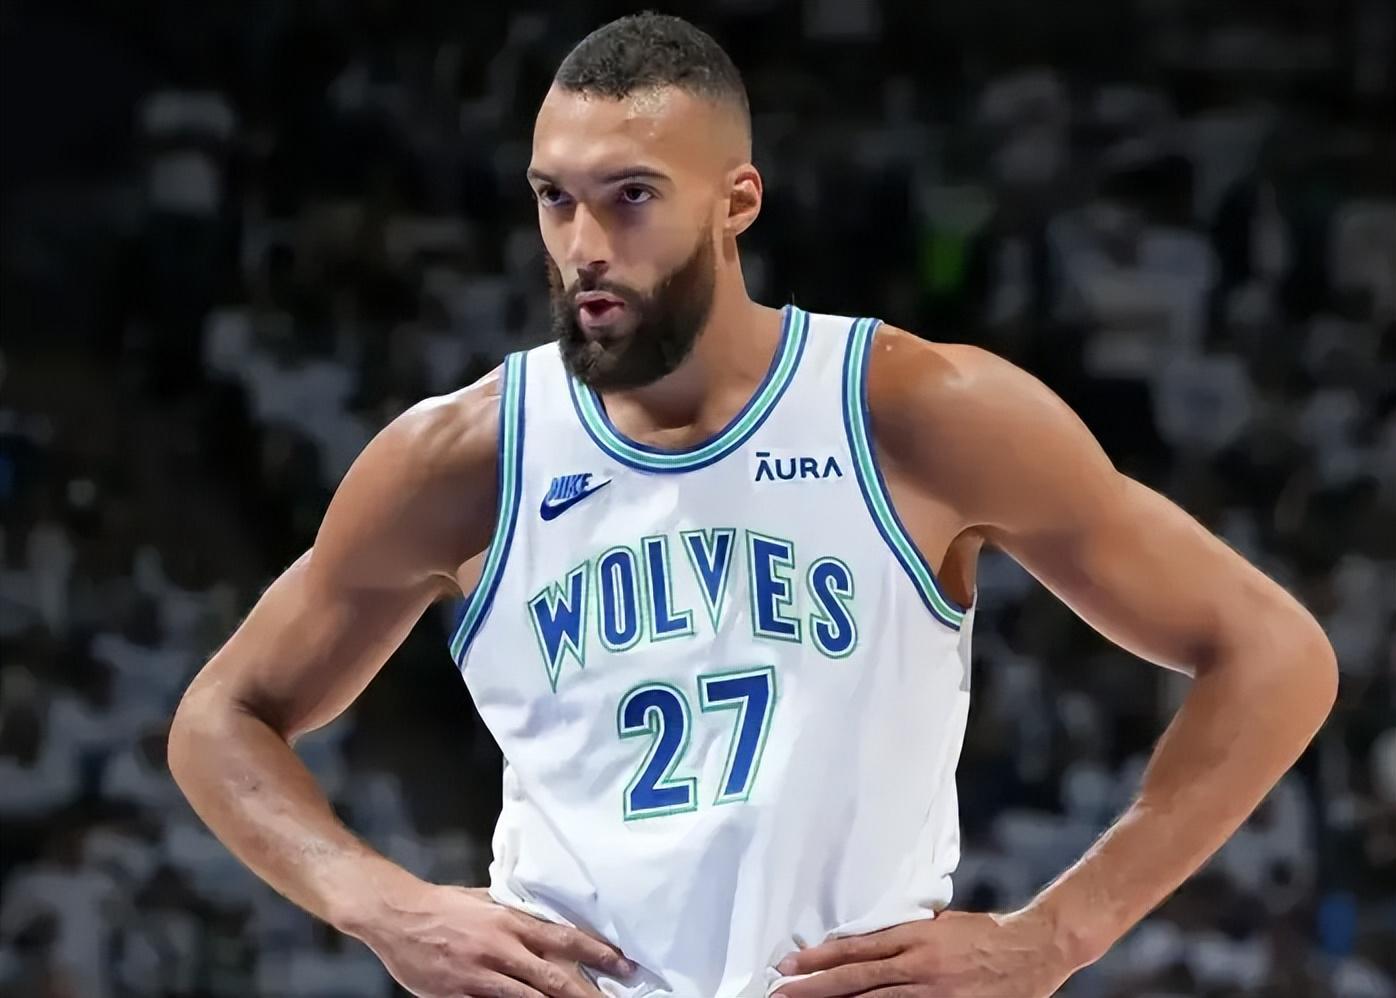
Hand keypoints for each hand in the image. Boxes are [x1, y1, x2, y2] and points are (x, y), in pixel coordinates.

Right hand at [357, 883, 633, 997]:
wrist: (397, 915)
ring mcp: (480, 977)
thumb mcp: (485, 899)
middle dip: (588, 993)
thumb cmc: (443, 904)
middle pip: (554, 978)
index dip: (597, 953)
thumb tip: (545, 917)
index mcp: (509, 922)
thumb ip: (515, 913)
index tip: (623, 964)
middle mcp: (501, 950)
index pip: (564, 939)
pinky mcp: (460, 996)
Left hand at [773, 910, 1074, 997]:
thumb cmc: (983, 934)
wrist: (1031, 949)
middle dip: (814, 988)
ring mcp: (933, 994)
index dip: (820, 958)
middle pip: (856, 980)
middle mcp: (918, 966)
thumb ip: (902, 935)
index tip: (790, 965)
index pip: (856, 949)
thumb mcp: (937, 924)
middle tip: (780, 994)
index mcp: (914, 938)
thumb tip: (863, 946)